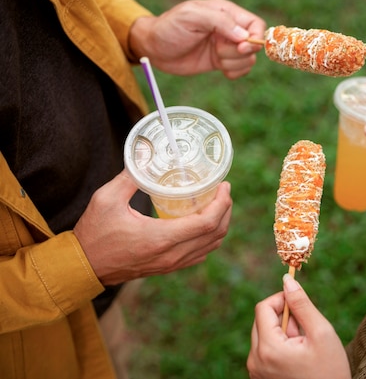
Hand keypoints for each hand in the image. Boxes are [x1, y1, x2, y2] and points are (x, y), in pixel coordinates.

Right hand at [73, 170, 231, 284]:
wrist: (83, 268)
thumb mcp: (107, 199)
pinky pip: (199, 254)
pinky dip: (210, 238)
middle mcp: (172, 254)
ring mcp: (172, 264)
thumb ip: (129, 176)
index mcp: (161, 237)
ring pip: (211, 246)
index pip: (207, 223)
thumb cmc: (94, 233)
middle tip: (223, 190)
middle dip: (226, 209)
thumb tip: (144, 152)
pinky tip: (203, 223)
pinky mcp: (168, 268)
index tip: (224, 185)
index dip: (222, 203)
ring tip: (217, 203)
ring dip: (220, 224)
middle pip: (216, 234)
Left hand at [129, 0, 266, 78]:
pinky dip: (234, 73)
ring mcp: (226, 46)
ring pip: (248, 59)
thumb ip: (219, 22)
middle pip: (253, 45)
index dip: (254, 38)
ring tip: (215, 58)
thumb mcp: (192, 17)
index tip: (240, 47)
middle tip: (217, 51)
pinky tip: (220, 70)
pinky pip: (241, 70)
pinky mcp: (221, 61)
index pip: (255, 24)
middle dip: (238, 53)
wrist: (154, 49)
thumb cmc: (169, 28)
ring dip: (234, 63)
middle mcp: (230, 29)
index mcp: (226, 12)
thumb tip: (244, 36)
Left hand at [247, 274, 350, 378]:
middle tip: (305, 333)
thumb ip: (302, 304)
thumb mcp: (321, 333)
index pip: (263, 307)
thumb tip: (287, 280)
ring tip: (303, 349)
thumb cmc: (330, 371)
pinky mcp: (260, 377)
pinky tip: (298, 360)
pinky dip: (280, 347)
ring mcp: (256, 371)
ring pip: (263, 335)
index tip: (300, 306)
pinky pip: (264, 351)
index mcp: (268, 348)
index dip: (282, 300)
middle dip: (283, 319)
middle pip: (261, 320)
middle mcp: (255, 360)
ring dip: (282, 333)